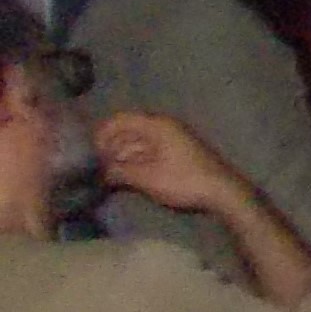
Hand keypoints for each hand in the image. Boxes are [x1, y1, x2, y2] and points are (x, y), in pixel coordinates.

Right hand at [96, 113, 248, 218]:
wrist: (223, 192)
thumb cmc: (184, 180)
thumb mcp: (146, 177)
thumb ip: (117, 171)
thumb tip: (94, 172)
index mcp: (157, 125)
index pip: (119, 120)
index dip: (101, 134)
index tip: (87, 153)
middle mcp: (163, 128)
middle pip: (126, 132)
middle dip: (108, 149)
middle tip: (91, 168)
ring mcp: (170, 141)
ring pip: (136, 144)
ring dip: (120, 158)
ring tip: (102, 176)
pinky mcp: (175, 155)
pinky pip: (147, 153)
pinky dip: (133, 163)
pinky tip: (121, 178)